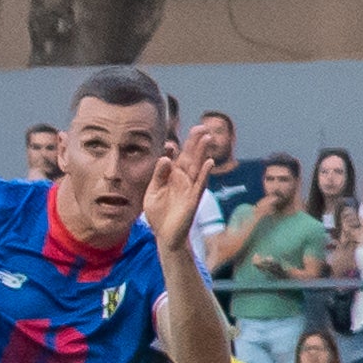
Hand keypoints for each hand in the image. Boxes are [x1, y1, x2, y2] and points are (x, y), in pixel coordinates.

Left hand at [141, 126, 213, 250]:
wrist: (165, 235)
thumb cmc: (158, 214)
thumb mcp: (152, 192)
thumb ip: (158, 175)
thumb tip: (164, 158)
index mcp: (171, 176)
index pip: (174, 158)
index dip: (173, 149)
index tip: (169, 144)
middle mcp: (182, 179)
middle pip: (190, 157)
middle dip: (195, 142)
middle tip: (200, 126)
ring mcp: (189, 188)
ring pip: (198, 166)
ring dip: (203, 152)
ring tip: (208, 137)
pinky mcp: (193, 199)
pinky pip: (200, 184)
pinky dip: (205, 173)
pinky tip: (210, 162)